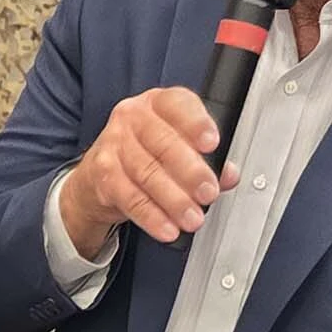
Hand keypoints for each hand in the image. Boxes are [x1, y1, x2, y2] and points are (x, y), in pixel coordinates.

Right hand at [59, 87, 239, 253]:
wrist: (102, 172)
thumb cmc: (148, 152)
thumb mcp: (180, 146)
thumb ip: (209, 159)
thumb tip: (229, 174)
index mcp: (159, 103)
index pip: (178, 105)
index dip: (197, 123)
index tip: (213, 144)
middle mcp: (134, 117)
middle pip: (163, 143)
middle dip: (191, 171)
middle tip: (208, 192)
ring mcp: (115, 143)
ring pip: (147, 173)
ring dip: (174, 200)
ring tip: (193, 218)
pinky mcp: (103, 173)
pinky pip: (130, 197)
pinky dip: (152, 216)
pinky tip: (167, 227)